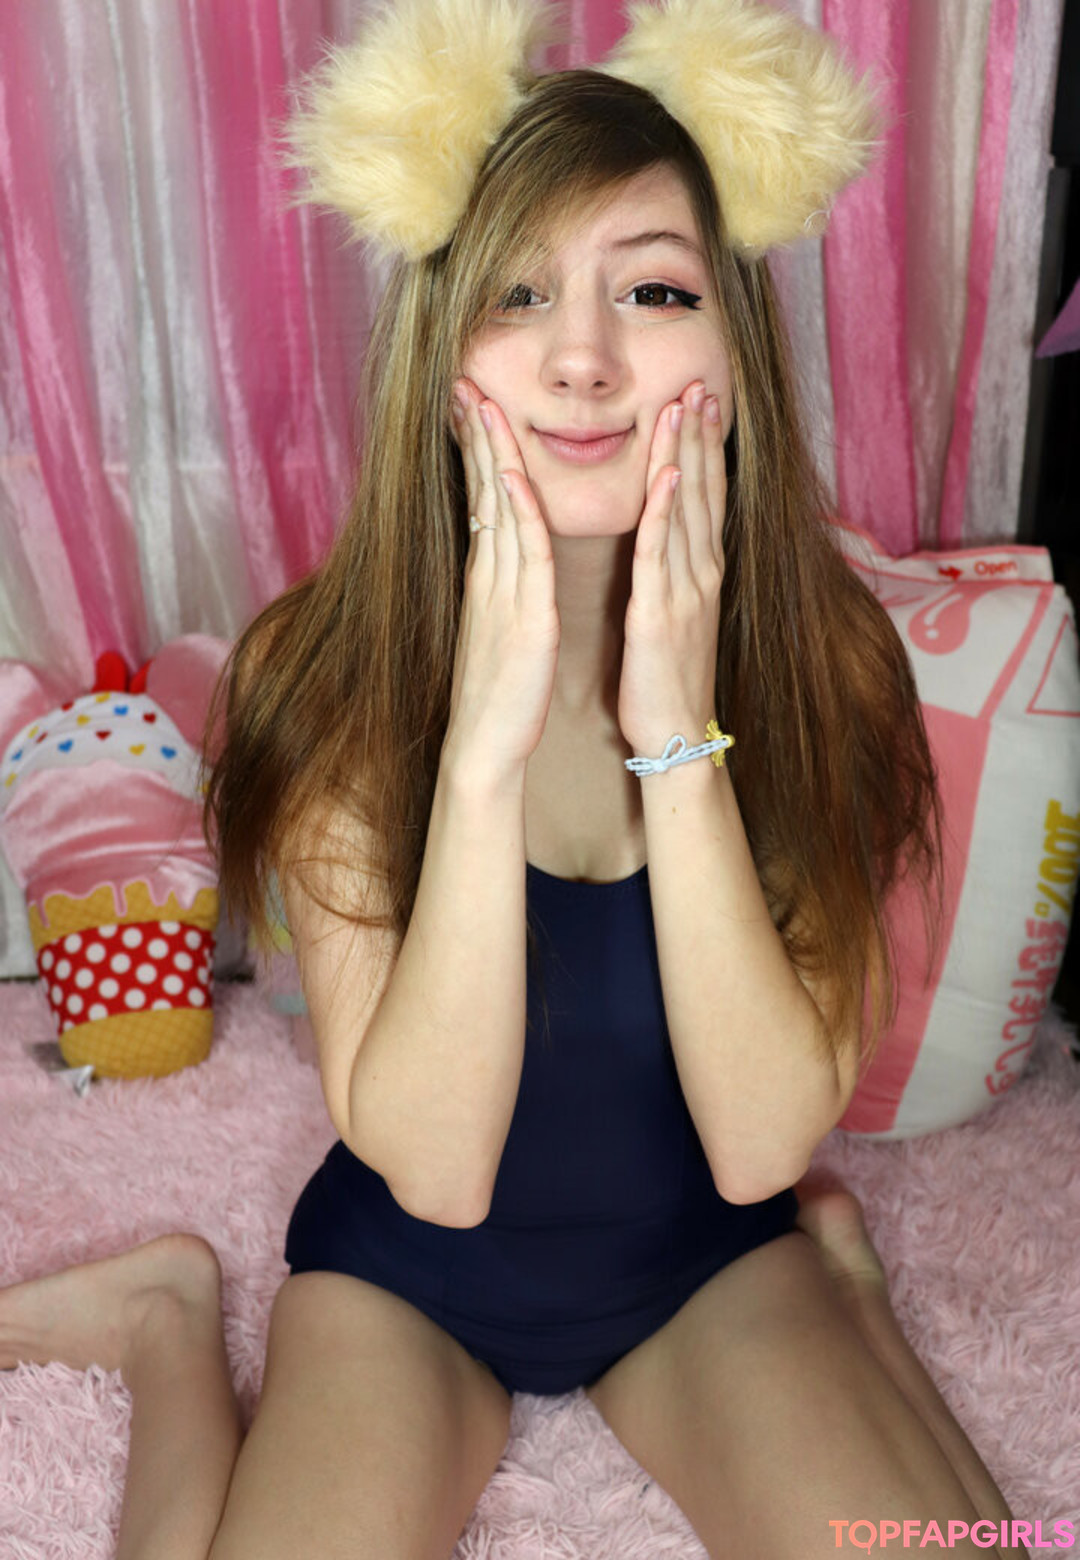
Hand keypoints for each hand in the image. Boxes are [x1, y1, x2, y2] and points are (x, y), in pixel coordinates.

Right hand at [443, 379, 559, 780]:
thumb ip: (500, 588)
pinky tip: (509, 474)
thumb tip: (501, 558)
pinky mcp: (524, 618)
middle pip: (480, 489)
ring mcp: (502, 593)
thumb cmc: (499, 694)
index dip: (475, 447)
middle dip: (473, 432)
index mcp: (488, 577)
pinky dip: (516, 511)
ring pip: (497, 509)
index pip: (480, 496)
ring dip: (490, 453)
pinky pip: (522, 556)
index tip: (468, 401)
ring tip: (479, 401)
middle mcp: (489, 575)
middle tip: (461, 379)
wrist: (485, 746)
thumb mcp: (499, 628)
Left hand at [618, 380, 727, 757]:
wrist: (675, 736)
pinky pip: (661, 552)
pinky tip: (665, 473)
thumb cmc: (664, 681)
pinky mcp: (661, 613)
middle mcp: (700, 573)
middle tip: (700, 379)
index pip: (704, 497)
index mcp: (699, 573)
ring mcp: (686, 590)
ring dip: (685, 453)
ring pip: (685, 508)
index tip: (701, 400)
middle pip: (702, 490)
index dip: (704, 447)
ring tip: (686, 403)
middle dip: (700, 434)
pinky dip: (664, 509)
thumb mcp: (670, 616)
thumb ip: (670, 575)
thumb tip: (663, 542)